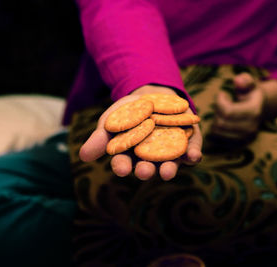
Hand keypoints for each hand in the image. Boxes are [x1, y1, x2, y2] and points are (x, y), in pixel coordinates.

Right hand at [79, 85, 202, 180]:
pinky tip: (193, 156)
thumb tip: (83, 156)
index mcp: (130, 155)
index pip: (124, 163)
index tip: (121, 168)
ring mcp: (170, 152)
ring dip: (169, 168)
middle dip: (146, 170)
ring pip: (169, 164)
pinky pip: (191, 152)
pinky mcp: (188, 144)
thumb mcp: (112, 120)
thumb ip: (100, 137)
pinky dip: (193, 155)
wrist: (153, 96)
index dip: (122, 166)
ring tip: (167, 171)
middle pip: (148, 167)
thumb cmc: (128, 112)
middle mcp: (150, 159)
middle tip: (144, 172)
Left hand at [212, 72, 276, 138]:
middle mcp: (250, 127)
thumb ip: (245, 80)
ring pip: (218, 130)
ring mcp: (245, 137)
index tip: (222, 94)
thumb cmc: (250, 92)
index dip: (219, 102)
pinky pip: (218, 137)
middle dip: (216, 111)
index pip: (228, 111)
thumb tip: (237, 80)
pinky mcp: (239, 143)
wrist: (260, 108)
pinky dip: (216, 128)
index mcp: (253, 111)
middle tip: (221, 103)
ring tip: (222, 111)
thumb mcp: (249, 83)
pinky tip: (222, 120)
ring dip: (215, 119)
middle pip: (221, 122)